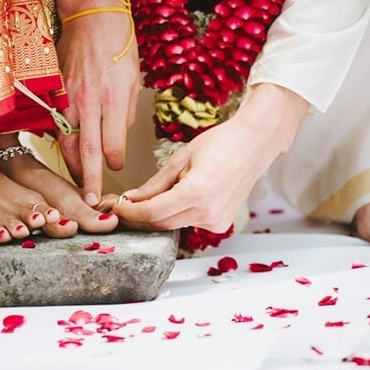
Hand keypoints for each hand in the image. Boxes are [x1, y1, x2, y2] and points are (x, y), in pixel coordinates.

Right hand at [51, 0, 140, 206]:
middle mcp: (88, 103)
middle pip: (85, 152)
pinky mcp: (52, 93)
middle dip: (88, 180)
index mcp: (114, 100)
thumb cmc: (119, 44)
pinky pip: (53, 124)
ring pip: (64, 142)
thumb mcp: (133, 79)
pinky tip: (61, 150)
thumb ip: (124, 113)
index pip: (112, 146)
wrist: (92, 14)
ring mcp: (66, 98)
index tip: (116, 170)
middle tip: (89, 202)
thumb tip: (118, 139)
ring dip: (70, 166)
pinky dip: (57, 140)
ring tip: (77, 182)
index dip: (114, 164)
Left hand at [114, 84, 309, 230]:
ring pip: (173, 226)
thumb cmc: (221, 143)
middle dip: (138, 218)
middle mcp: (208, 212)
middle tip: (120, 208)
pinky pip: (188, 223)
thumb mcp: (181, 158)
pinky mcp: (221, 223)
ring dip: (154, 218)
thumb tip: (131, 199)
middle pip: (160, 224)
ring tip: (139, 204)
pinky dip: (173, 216)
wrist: (254, 144)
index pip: (152, 213)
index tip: (116, 208)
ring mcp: (217, 221)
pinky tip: (167, 203)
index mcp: (197, 193)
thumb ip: (155, 184)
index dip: (130, 213)